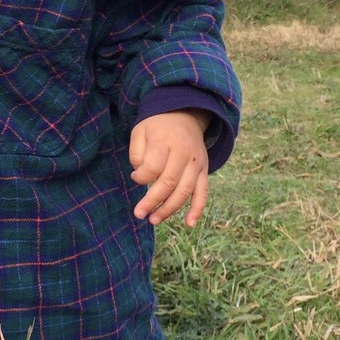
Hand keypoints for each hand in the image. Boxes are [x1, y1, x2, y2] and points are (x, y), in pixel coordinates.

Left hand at [128, 109, 210, 227]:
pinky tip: (189, 224)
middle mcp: (184, 153)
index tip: (135, 178)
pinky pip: (203, 193)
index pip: (153, 167)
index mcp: (165, 142)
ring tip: (154, 220)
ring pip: (185, 191)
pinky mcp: (204, 171)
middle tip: (139, 214)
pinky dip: (197, 209)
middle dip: (152, 201)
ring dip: (170, 209)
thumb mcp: (140, 131)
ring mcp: (196, 163)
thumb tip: (141, 176)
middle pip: (169, 182)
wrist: (185, 115)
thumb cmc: (157, 127)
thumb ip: (137, 153)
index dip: (141, 177)